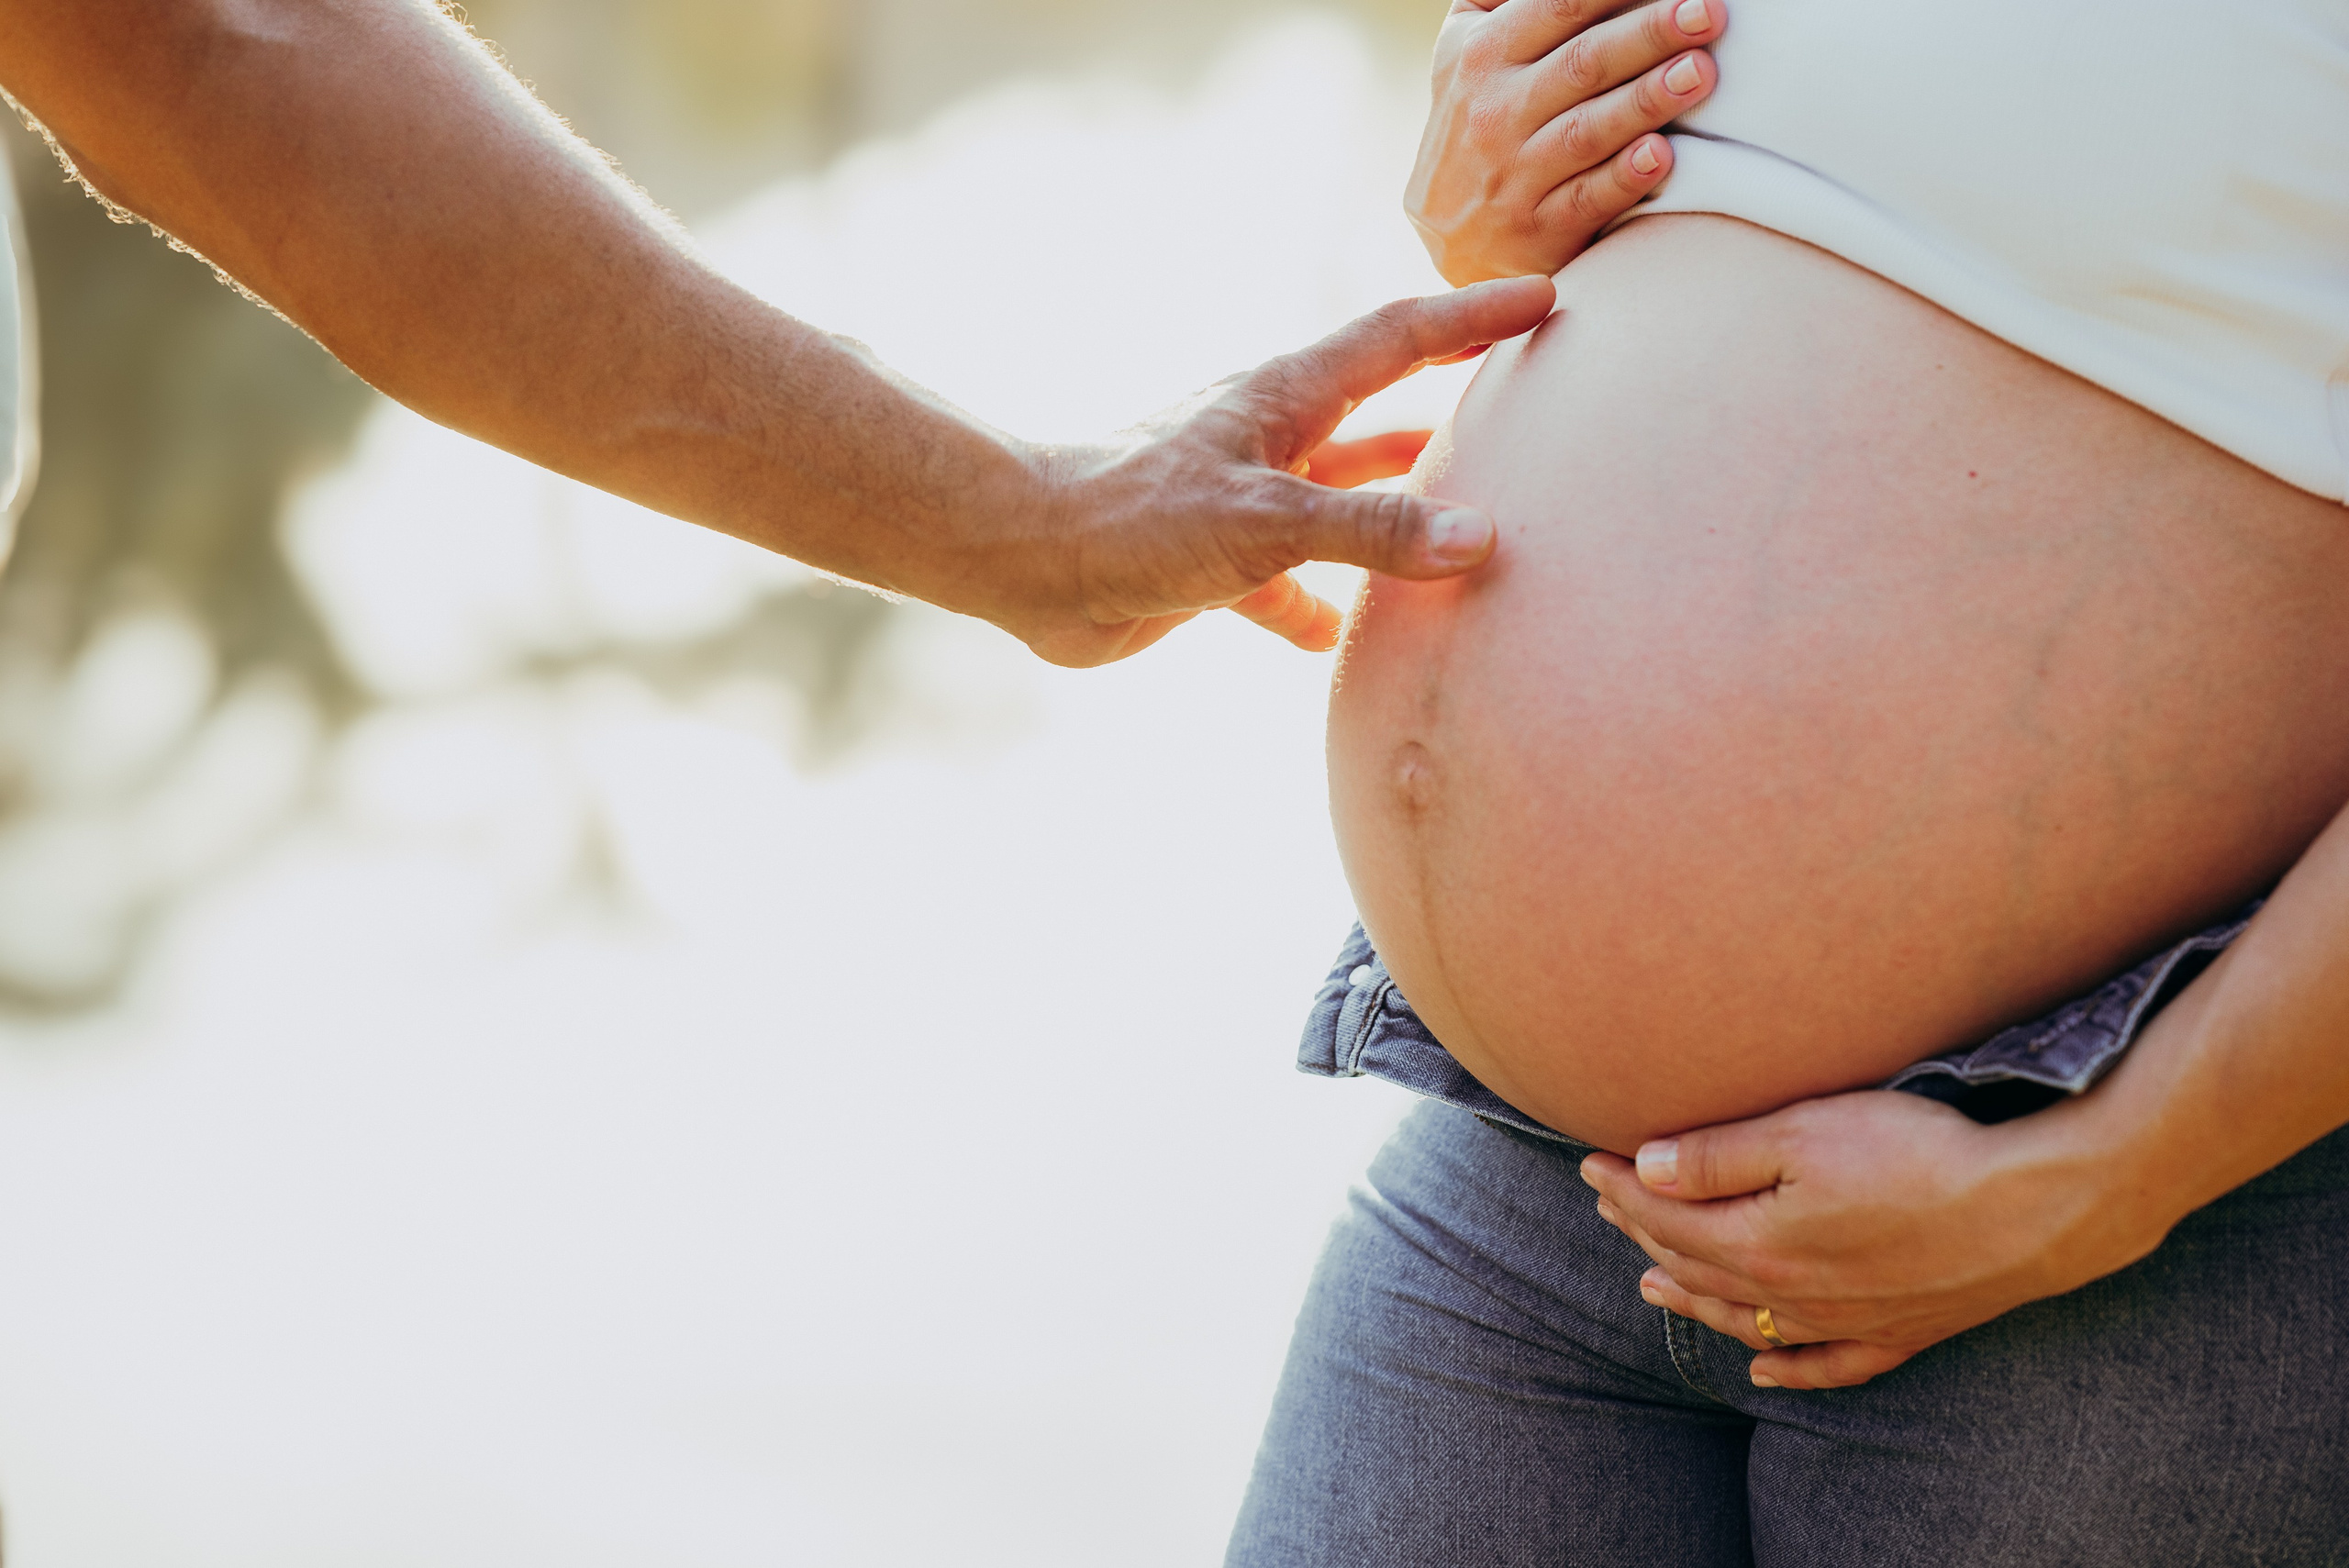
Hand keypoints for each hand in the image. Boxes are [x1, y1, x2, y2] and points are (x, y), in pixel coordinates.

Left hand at [1007, 274, 1554, 666]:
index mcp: (1288, 399)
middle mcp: (1273, 441)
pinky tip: (1339, 639)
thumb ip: (1373, 533)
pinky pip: (1288, 585)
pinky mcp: (1216, 565)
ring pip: (1341, 504)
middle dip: (1449, 412)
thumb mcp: (1267, 521)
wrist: (1027, 563)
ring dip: (1393, 516)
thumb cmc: (1135, 517)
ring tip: (1462, 525)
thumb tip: (1480, 538)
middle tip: (1524, 404)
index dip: (1475, 315)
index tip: (1546, 297)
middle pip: (1380, 418)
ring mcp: (1245, 502)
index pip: (1401, 339)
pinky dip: (1318, 608)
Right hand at [1408, 0, 1723, 285]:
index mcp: (1482, 55)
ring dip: (1646, 100)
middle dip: (1649, 35)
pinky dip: (1623, 178)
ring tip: (1701, 72)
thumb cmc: (1476, 121)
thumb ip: (1508, 4)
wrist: (1444, 230)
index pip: (1558, 8)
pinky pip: (1585, 199)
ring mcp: (1514, 174)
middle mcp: (1494, 112)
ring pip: (1587, 131)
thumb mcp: (1466, 53)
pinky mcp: (1536, 229)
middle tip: (1708, 13)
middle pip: (1583, 64)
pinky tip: (1661, 156)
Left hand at [1577, 1088, 2172, 1389]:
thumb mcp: (1805, 1134)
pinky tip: (1763, 1370)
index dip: (1622, 1189)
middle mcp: (1793, 1295)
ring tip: (1650, 1284)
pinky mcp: (1899, 1333)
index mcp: (1760, 1244)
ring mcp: (1847, 1321)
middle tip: (1609, 1204)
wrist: (2033, 1209)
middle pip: (1698, 1266)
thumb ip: (1719, 1156)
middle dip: (1645, 1232)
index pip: (1668, 1217)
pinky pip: (1827, 1365)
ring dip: (1693, 1300)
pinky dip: (1787, 1369)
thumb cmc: (1918, 1156)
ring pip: (1746, 1318)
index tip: (1588, 1161)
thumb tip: (1643, 1169)